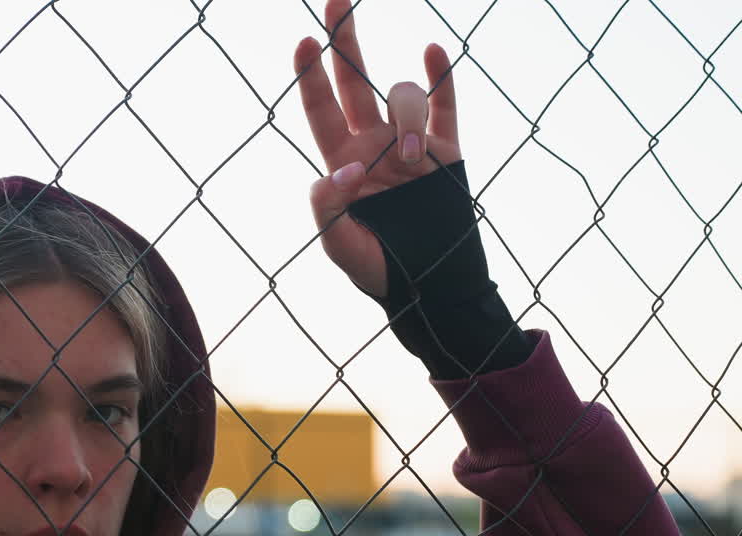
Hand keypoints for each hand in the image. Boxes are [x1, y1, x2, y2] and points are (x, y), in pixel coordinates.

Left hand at [295, 0, 460, 297]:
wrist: (431, 288)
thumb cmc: (379, 272)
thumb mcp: (340, 247)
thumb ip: (328, 209)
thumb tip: (344, 169)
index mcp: (341, 162)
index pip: (320, 109)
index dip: (310, 74)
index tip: (305, 40)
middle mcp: (373, 144)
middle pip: (353, 81)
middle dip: (345, 41)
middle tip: (336, 2)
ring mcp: (410, 144)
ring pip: (403, 98)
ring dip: (408, 119)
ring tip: (414, 162)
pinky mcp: (448, 151)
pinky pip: (445, 106)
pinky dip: (441, 78)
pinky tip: (432, 52)